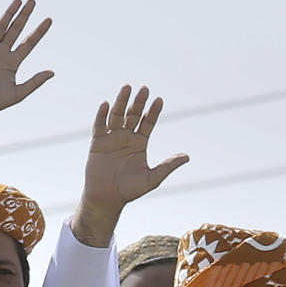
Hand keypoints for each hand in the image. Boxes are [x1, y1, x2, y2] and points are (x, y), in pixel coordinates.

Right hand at [0, 0, 52, 120]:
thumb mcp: (18, 93)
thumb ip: (34, 82)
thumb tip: (52, 72)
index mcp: (13, 62)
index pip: (29, 43)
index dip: (39, 31)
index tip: (49, 19)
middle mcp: (2, 53)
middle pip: (16, 30)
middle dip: (24, 16)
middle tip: (33, 1)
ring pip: (1, 27)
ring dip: (9, 14)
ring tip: (18, 1)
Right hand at [72, 86, 188, 245]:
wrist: (107, 198)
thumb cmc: (130, 190)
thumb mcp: (153, 178)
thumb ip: (168, 166)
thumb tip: (187, 157)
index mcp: (139, 144)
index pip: (148, 123)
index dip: (153, 112)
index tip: (159, 100)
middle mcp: (126, 138)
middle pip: (133, 115)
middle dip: (139, 103)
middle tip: (145, 89)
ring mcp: (111, 139)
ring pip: (117, 116)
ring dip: (121, 102)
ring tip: (127, 88)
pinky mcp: (98, 143)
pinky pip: (99, 126)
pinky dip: (102, 115)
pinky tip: (106, 104)